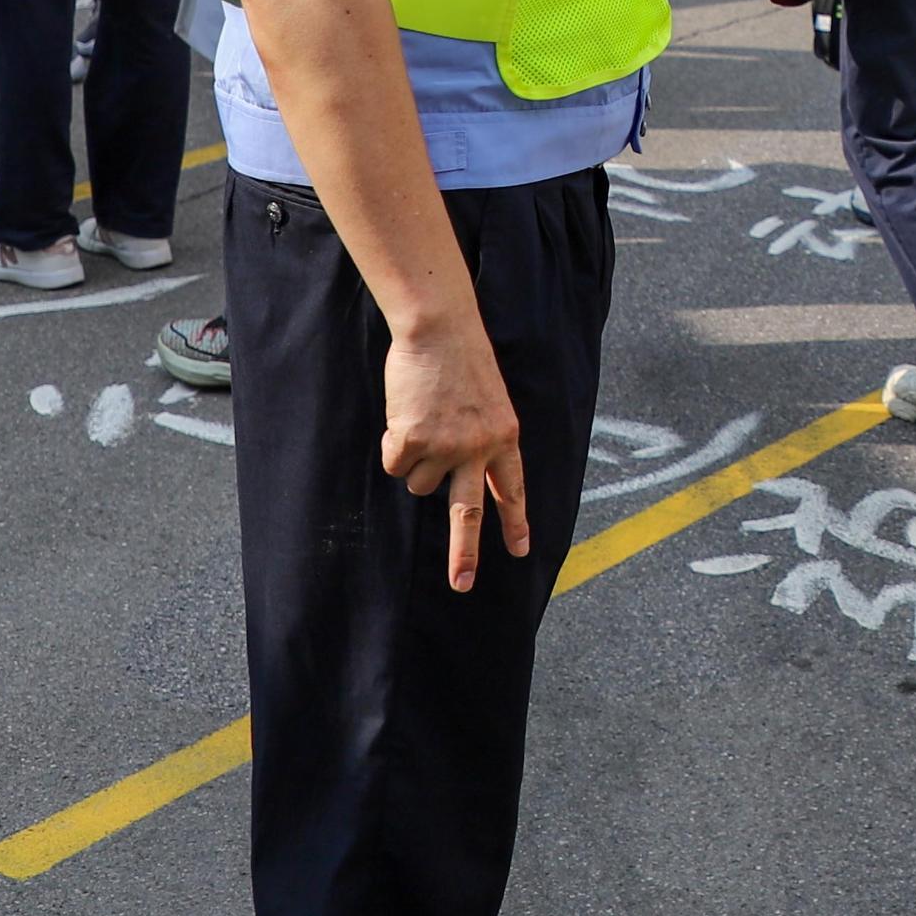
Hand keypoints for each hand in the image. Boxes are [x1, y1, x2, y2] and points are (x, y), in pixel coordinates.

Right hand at [380, 315, 528, 591]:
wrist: (442, 330)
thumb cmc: (460, 361)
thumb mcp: (486, 403)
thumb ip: (478, 441)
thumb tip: (448, 484)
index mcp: (505, 438)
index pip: (512, 489)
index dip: (515, 521)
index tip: (521, 551)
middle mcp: (479, 449)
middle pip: (467, 514)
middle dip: (464, 553)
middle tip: (462, 585)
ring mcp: (446, 447)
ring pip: (419, 483)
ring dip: (414, 459)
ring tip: (423, 418)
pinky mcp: (414, 441)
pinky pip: (396, 464)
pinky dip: (393, 445)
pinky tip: (405, 415)